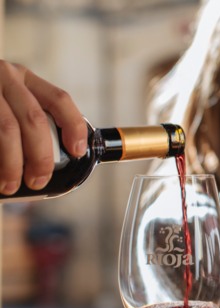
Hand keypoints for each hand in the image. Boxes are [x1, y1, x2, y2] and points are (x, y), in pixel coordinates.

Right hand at [0, 61, 86, 194]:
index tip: (77, 152)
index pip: (59, 99)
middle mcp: (4, 76)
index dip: (73, 126)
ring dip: (12, 163)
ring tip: (10, 185)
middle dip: (40, 156)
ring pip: (7, 129)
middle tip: (38, 180)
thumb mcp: (8, 99)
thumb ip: (27, 117)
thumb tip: (47, 162)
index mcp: (23, 77)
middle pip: (34, 119)